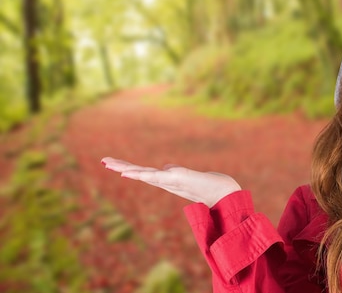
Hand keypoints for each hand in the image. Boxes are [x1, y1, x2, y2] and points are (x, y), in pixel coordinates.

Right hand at [101, 157, 241, 206]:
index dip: (129, 168)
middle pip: (140, 172)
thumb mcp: (189, 176)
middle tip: (103, 161)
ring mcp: (172, 181)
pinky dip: (143, 175)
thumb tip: (165, 166)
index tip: (112, 164)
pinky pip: (157, 177)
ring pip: (145, 174)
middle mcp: (167, 181)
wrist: (225, 194)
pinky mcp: (179, 180)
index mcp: (169, 180)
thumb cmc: (209, 186)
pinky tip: (131, 172)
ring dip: (128, 169)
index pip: (145, 172)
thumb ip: (175, 172)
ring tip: (110, 164)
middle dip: (122, 167)